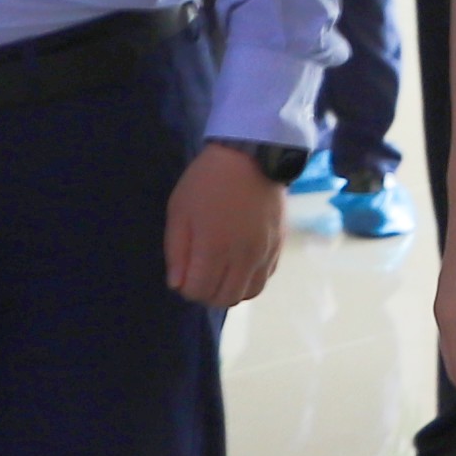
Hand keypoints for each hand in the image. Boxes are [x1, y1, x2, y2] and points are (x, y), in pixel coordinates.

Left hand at [163, 140, 289, 309]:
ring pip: (247, 294)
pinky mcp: (278, 247)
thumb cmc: (207, 181)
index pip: (198, 291)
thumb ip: (176, 251)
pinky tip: (240, 265)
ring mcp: (264, 254)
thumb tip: (177, 285)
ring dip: (230, 290)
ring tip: (221, 273)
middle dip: (206, 293)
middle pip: (223, 298)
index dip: (186, 288)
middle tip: (199, 274)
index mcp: (214, 248)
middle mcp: (243, 258)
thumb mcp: (179, 210)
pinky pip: (264, 279)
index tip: (184, 272)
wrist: (251, 156)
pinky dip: (249, 280)